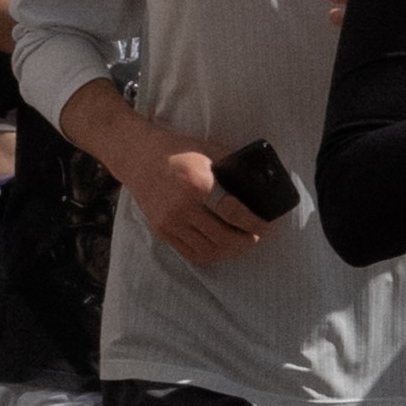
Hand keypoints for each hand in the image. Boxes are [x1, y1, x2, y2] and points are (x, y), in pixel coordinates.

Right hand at [126, 128, 270, 269]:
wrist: (138, 158)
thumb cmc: (178, 151)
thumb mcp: (209, 151)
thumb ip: (232, 168)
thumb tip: (260, 183)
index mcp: (197, 184)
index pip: (232, 212)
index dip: (254, 223)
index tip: (267, 227)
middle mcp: (183, 207)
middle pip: (223, 237)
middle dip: (246, 241)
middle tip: (255, 236)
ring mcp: (171, 222)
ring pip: (209, 250)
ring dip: (230, 251)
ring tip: (241, 243)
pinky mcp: (163, 231)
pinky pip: (191, 253)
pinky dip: (211, 254)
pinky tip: (221, 248)